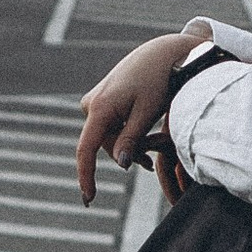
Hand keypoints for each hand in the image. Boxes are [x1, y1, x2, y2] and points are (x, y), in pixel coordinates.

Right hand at [76, 27, 208, 203]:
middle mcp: (91, 103)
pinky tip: (146, 146)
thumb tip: (120, 165)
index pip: (86, 149)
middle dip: (128, 155)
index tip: (89, 199)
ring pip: (109, 138)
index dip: (86, 176)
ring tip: (156, 152)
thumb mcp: (148, 112)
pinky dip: (128, 137)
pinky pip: (112, 127)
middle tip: (156, 159)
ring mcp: (96, 101)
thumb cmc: (160, 79)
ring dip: (131, 147)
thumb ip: (132, 139)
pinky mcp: (103, 100)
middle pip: (104, 146)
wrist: (165, 52)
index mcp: (100, 107)